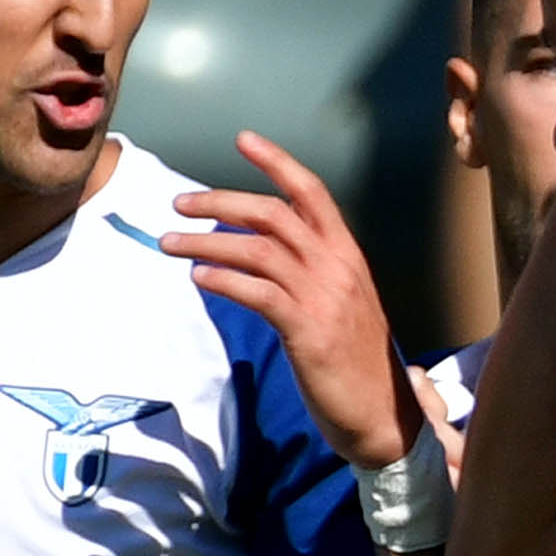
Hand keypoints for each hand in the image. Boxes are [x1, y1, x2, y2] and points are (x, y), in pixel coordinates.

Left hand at [170, 132, 417, 471]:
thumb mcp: (342, 305)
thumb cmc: (357, 363)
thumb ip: (311, 274)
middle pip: (273, 214)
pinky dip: (223, 279)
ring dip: (205, 242)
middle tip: (180, 204)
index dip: (277, 162)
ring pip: (257, 250)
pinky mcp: (307, 331)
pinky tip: (200, 279)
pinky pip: (257, 292)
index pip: (312, 194)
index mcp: (347, 256)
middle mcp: (338, 268)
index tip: (244, 140)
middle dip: (220, 201)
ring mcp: (324, 298)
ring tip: (170, 244)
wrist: (384, 416)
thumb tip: (261, 253)